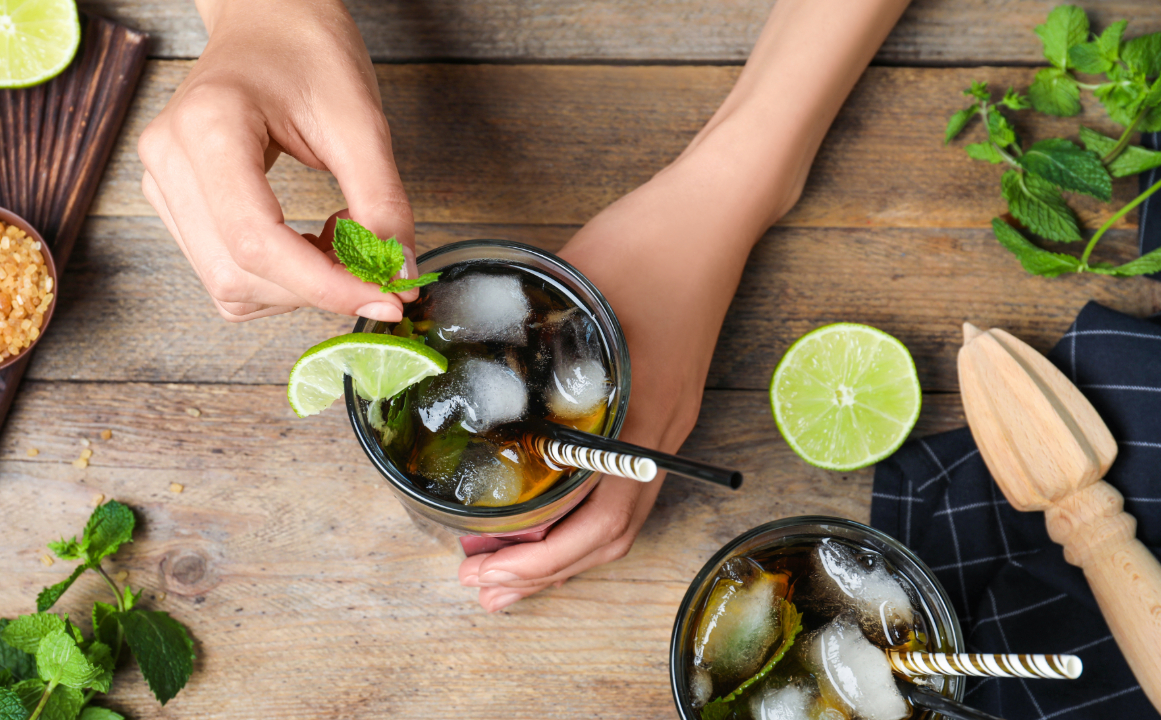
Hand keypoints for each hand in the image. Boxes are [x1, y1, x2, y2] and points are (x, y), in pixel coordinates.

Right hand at [137, 0, 415, 322]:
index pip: (256, 241)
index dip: (325, 284)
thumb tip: (398, 275)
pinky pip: (226, 274)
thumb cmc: (307, 49)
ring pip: (229, 286)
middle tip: (374, 265)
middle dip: (316, 287)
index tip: (385, 297)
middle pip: (237, 274)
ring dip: (299, 286)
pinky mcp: (175, 204)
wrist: (269, 20)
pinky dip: (280, 278)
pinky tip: (310, 243)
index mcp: (208, 127)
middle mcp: (169, 161)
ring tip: (341, 238)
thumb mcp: (359, 120)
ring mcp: (164, 185)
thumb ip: (381, 201)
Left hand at [458, 140, 773, 610]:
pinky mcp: (666, 407)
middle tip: (484, 588)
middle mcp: (662, 432)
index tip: (484, 573)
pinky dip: (586, 513)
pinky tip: (551, 508)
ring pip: (624, 517)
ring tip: (510, 568)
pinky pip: (629, 484)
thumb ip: (522, 339)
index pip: (595, 520)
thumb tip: (458, 372)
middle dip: (544, 571)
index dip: (539, 560)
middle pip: (610, 535)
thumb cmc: (648, 241)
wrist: (716, 211)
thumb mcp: (569, 288)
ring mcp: (670, 422)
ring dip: (565, 550)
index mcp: (640, 415)